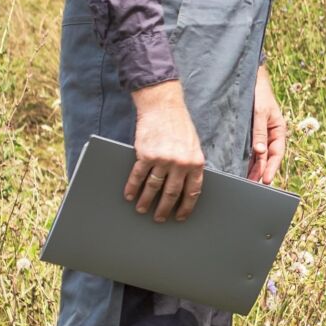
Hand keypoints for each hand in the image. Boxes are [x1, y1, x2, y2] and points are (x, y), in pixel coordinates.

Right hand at [127, 80, 205, 221]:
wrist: (163, 107)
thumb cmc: (179, 125)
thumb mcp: (193, 146)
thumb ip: (191, 165)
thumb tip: (187, 187)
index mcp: (195, 162)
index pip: (192, 192)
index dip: (186, 207)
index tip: (180, 217)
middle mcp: (180, 163)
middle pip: (172, 194)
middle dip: (165, 209)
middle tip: (159, 218)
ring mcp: (162, 159)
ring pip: (153, 187)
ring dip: (146, 201)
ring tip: (142, 209)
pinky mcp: (145, 154)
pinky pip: (138, 176)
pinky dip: (133, 187)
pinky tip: (130, 195)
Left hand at [250, 65, 286, 184]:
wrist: (250, 80)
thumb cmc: (259, 94)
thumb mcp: (260, 113)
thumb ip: (260, 132)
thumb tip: (261, 151)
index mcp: (279, 130)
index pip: (277, 153)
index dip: (272, 167)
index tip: (266, 179)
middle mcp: (270, 134)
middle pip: (268, 157)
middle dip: (262, 171)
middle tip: (254, 185)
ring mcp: (260, 134)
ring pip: (259, 156)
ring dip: (254, 168)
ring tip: (247, 181)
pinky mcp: (251, 133)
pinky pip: (251, 150)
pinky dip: (248, 159)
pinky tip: (242, 167)